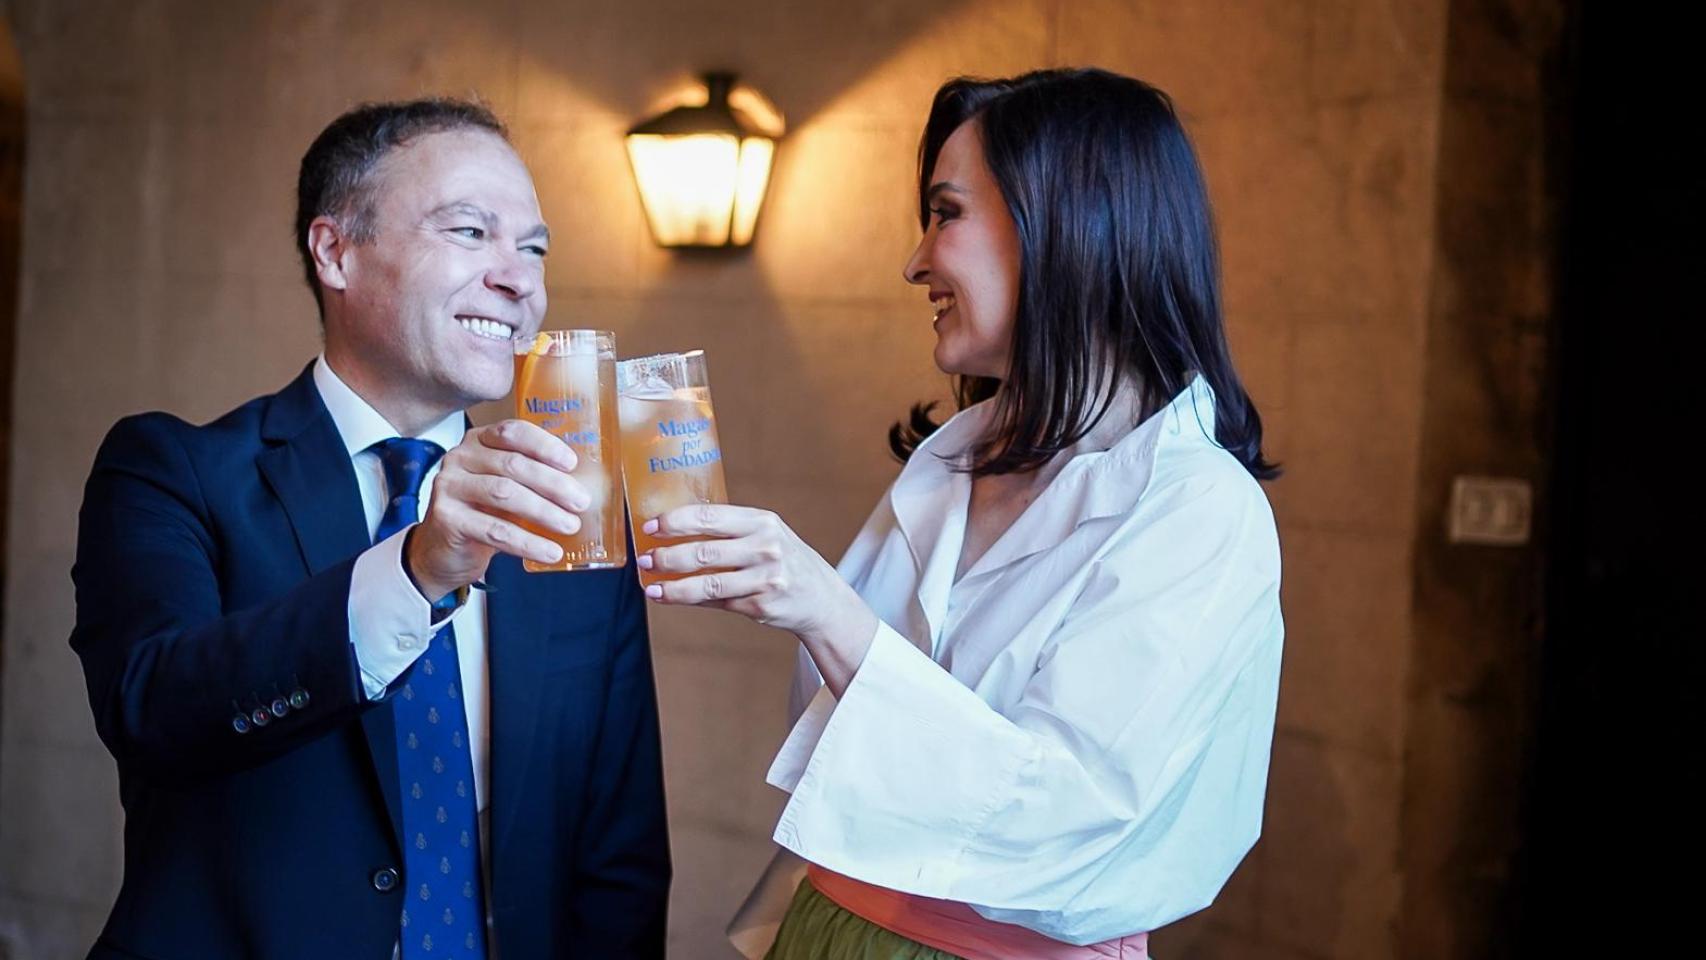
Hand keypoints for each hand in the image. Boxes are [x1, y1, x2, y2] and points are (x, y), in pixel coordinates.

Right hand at [405, 419, 587, 599]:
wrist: (444, 550)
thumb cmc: (483, 513)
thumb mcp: (507, 488)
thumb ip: (533, 480)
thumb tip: (584, 487)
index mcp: (479, 441)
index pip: (512, 432)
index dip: (544, 445)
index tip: (572, 463)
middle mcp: (460, 457)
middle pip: (513, 464)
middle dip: (553, 484)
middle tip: (581, 502)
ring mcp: (449, 486)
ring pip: (505, 494)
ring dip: (544, 511)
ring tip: (570, 525)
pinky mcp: (446, 518)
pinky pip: (494, 530)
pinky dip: (527, 542)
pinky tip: (550, 551)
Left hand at [638, 504, 876, 694]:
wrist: (821, 598)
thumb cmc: (784, 560)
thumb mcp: (766, 534)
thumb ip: (729, 531)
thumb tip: (674, 530)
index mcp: (762, 521)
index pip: (710, 517)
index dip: (675, 521)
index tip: (650, 526)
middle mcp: (765, 547)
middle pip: (704, 552)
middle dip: (667, 557)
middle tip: (645, 559)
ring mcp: (765, 578)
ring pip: (707, 584)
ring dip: (673, 586)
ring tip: (651, 586)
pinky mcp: (760, 605)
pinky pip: (716, 602)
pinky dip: (690, 600)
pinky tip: (671, 597)